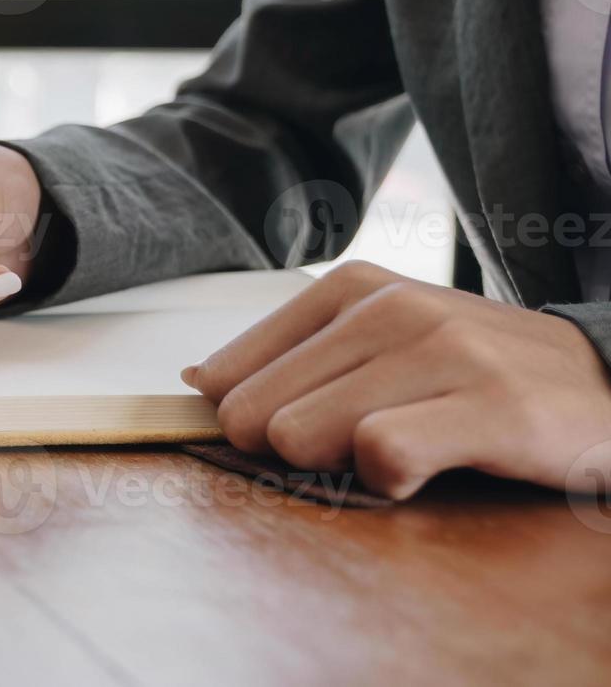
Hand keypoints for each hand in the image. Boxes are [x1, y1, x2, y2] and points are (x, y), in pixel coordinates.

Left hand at [186, 261, 610, 498]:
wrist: (608, 384)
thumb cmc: (478, 374)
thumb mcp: (383, 342)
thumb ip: (293, 357)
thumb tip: (198, 380)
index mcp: (353, 287)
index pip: (231, 372)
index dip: (247, 419)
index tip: (287, 432)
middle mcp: (394, 308)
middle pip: (257, 413)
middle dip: (290, 449)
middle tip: (357, 447)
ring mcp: (445, 353)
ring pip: (307, 433)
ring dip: (343, 466)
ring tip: (402, 451)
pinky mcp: (492, 407)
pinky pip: (383, 455)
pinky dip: (391, 480)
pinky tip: (425, 470)